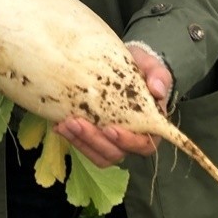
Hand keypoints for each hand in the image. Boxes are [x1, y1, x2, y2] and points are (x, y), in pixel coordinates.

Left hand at [53, 44, 172, 167]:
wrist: (121, 64)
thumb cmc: (141, 68)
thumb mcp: (152, 66)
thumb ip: (159, 76)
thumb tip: (159, 91)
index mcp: (150, 127)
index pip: (143, 145)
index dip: (127, 142)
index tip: (110, 129)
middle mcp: (130, 139)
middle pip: (114, 153)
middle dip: (94, 140)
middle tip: (76, 122)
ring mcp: (110, 140)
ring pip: (97, 153)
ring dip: (79, 141)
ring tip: (64, 124)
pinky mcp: (95, 135)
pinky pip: (84, 145)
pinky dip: (71, 137)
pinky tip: (59, 124)